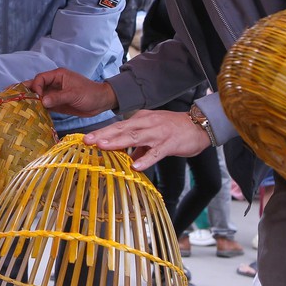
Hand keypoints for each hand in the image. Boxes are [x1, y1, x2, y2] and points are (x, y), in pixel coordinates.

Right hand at [27, 67, 117, 116]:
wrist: (101, 103)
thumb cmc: (90, 94)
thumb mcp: (74, 94)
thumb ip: (58, 97)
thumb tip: (42, 101)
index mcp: (58, 76)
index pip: (41, 78)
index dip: (36, 86)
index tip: (36, 97)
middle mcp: (54, 84)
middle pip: (37, 86)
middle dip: (28, 91)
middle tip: (17, 98)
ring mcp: (55, 94)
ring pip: (40, 96)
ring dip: (32, 101)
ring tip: (21, 107)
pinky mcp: (57, 103)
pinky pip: (45, 105)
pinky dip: (39, 108)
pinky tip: (32, 113)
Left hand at [82, 109, 211, 170]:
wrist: (199, 125)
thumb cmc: (174, 129)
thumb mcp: (152, 133)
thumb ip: (138, 146)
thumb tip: (126, 160)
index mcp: (140, 119)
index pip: (117, 126)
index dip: (102, 132)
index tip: (86, 138)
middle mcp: (146, 123)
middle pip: (122, 129)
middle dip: (104, 135)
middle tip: (88, 140)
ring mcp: (157, 133)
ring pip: (135, 138)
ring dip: (118, 142)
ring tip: (104, 147)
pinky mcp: (169, 144)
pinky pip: (155, 153)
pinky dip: (145, 159)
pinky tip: (135, 166)